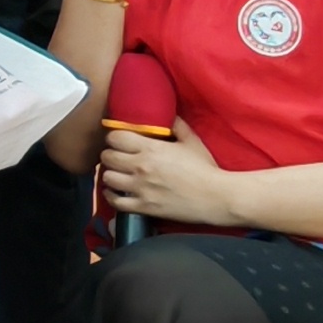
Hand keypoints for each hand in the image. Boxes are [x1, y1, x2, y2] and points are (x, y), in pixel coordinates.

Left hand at [97, 124, 239, 228]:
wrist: (216, 197)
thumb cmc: (205, 168)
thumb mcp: (191, 141)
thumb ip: (177, 125)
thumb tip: (169, 114)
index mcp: (151, 148)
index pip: (115, 138)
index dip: (114, 138)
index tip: (119, 141)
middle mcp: (141, 167)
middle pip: (107, 157)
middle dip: (110, 155)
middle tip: (117, 158)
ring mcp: (141, 188)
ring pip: (107, 178)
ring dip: (110, 175)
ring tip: (117, 174)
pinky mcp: (144, 207)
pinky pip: (115, 202)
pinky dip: (111, 196)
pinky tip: (116, 192)